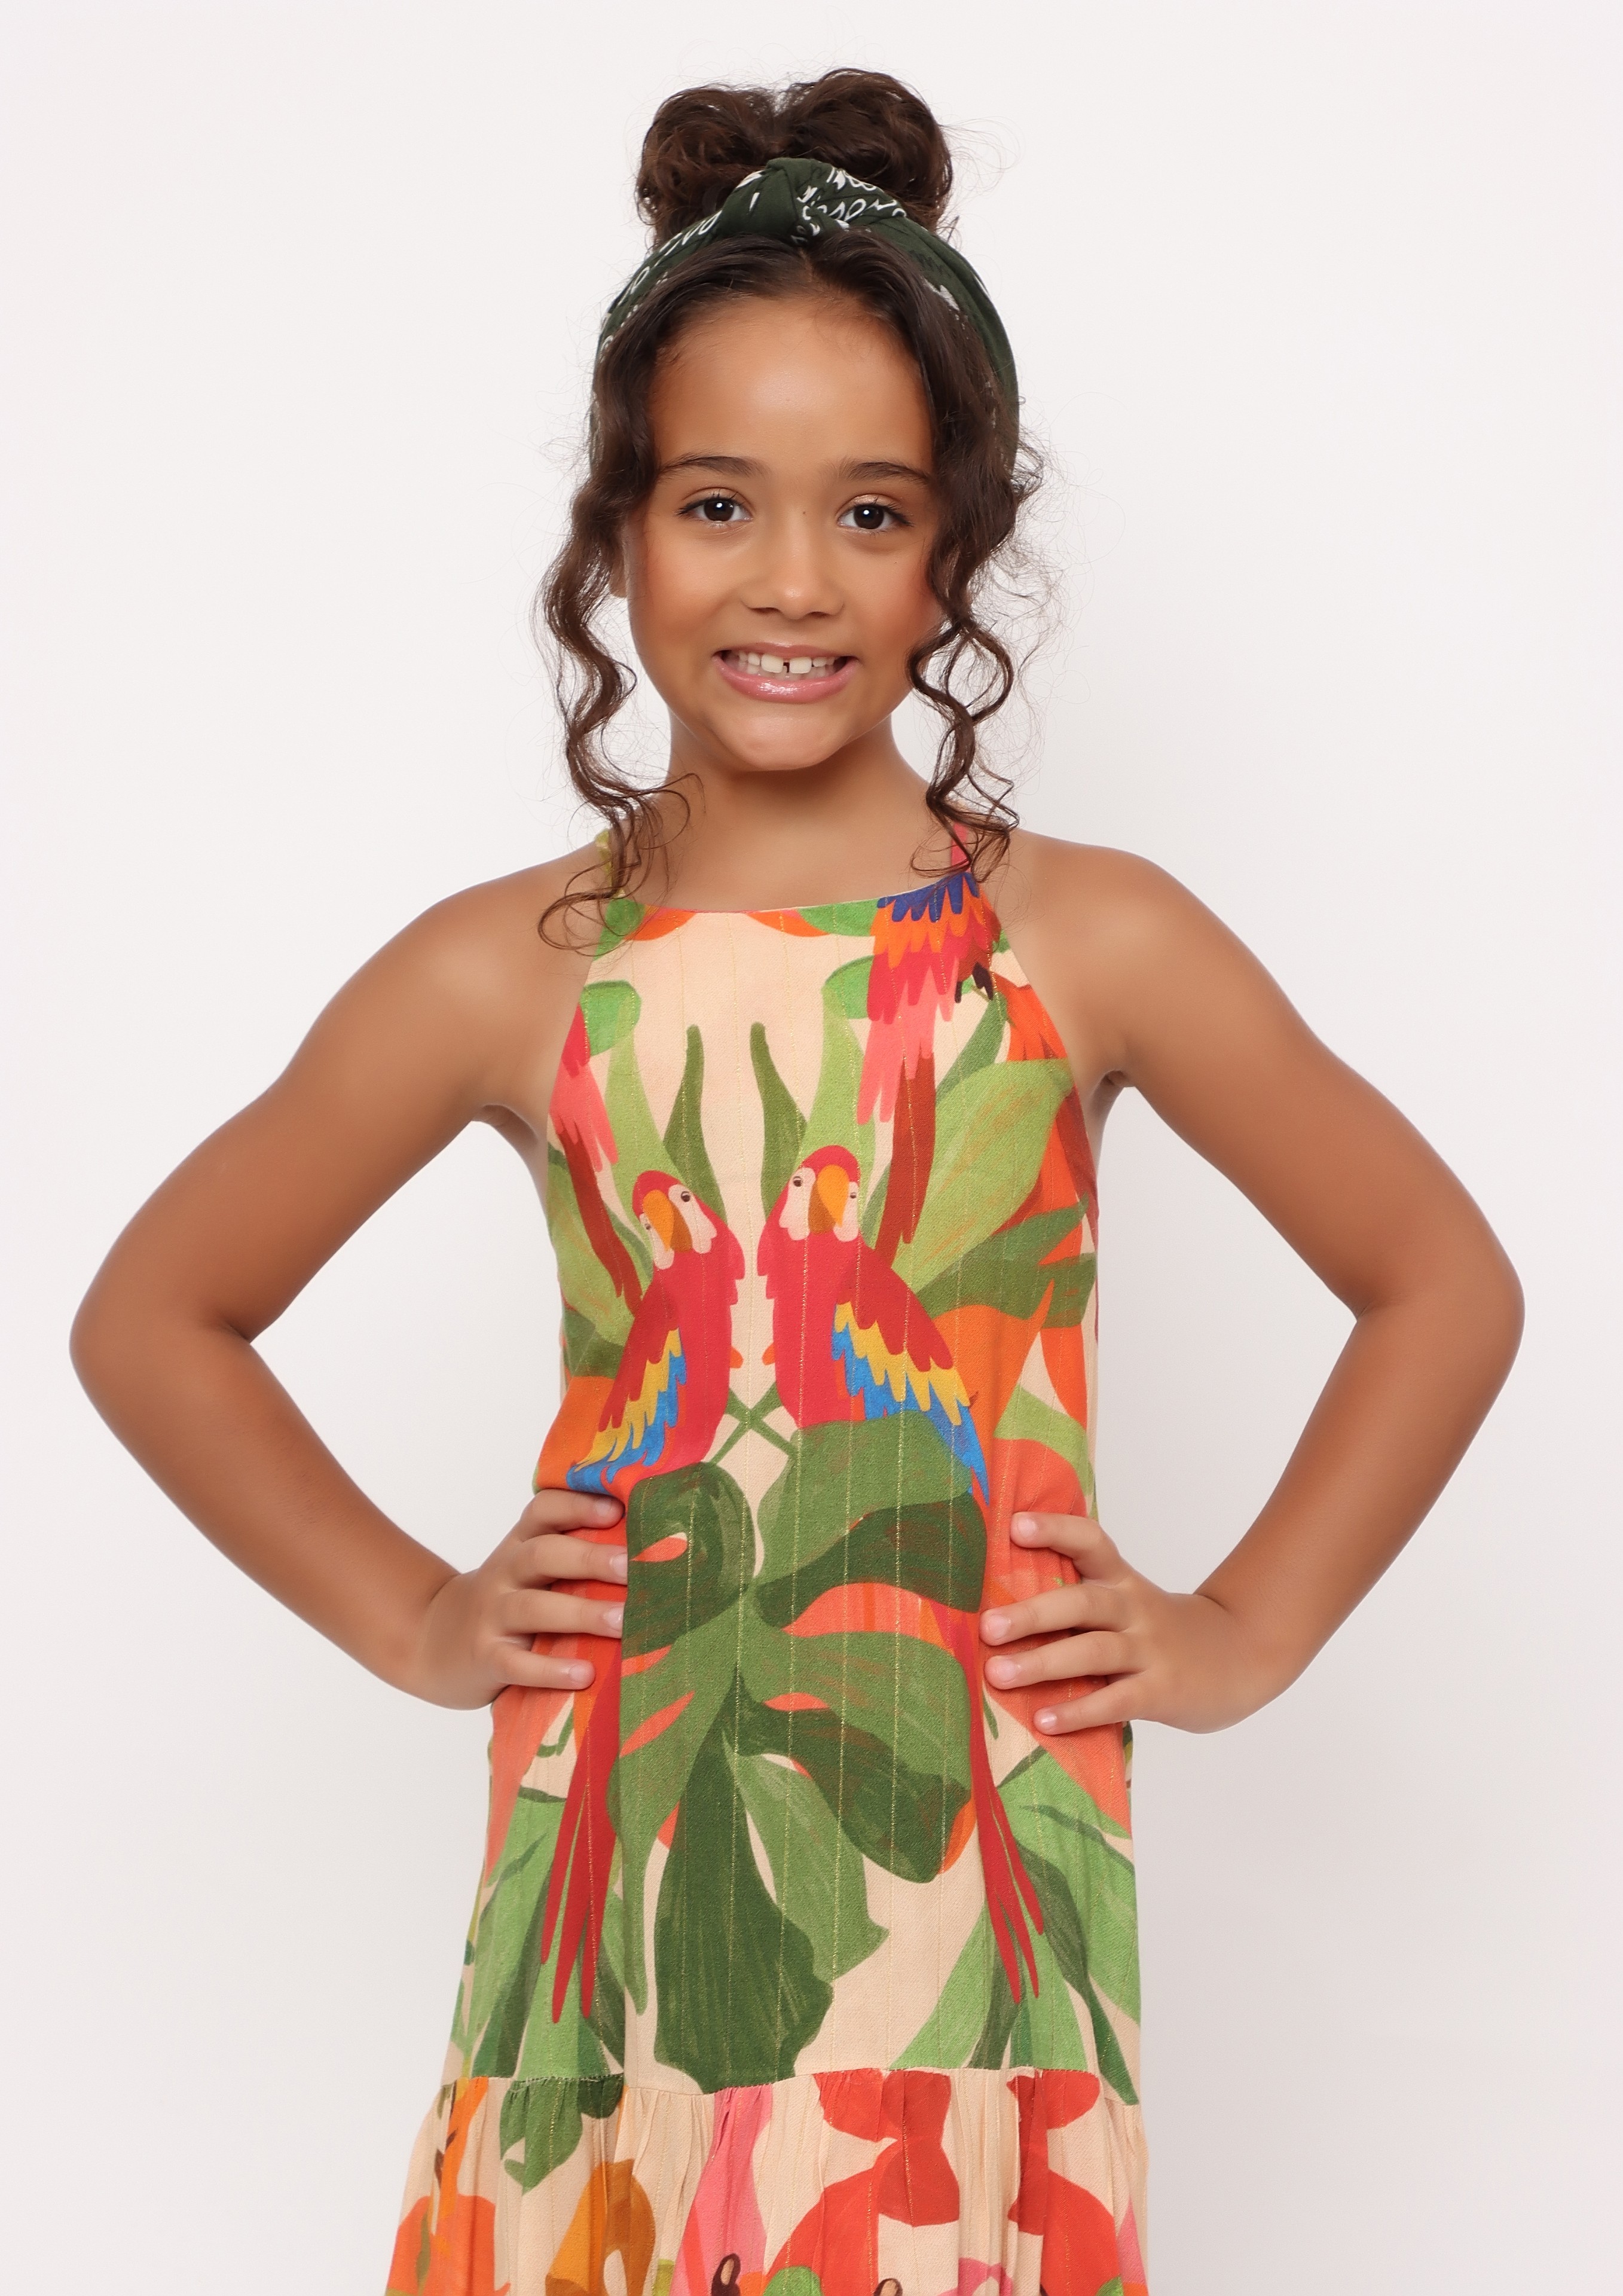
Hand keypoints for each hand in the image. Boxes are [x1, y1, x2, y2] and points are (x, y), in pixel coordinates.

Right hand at [405, 1488, 625, 1708]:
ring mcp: (492, 1616)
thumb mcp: (528, 1569)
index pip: (543, 1510)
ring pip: (533, 1608)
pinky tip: (584, 1674)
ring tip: (624, 1622)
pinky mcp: (486, 1659)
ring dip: (581, 1614)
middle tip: (633, 1566)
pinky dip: (550, 1669)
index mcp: (520, 1545)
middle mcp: (504, 1573)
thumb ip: (572, 1555)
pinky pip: (517, 1664)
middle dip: (590, 1558)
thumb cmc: (505, 1602)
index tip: (617, 1508)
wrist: (432, 1641)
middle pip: (542, 1555)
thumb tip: (652, 1550)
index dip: (577, 1505)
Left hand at [979, 1512, 1278, 1734]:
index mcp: (1122, 1581)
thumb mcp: (1130, 1601)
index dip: (1055, 1530)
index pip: (1091, 1542)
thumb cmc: (1162, 1631)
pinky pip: (1116, 1701)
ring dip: (1043, 1663)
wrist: (1242, 1655)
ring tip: (998, 1675)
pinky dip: (1079, 1710)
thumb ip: (1080, 1600)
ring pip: (1094, 1651)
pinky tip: (1044, 1721)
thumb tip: (1000, 1605)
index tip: (1014, 1527)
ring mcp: (1150, 1650)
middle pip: (1084, 1602)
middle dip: (1033, 1613)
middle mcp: (1135, 1609)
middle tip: (987, 1626)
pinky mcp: (1162, 1691)